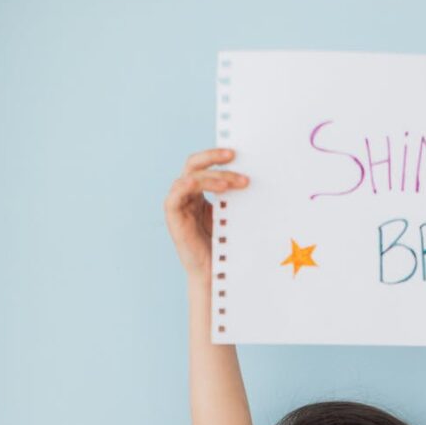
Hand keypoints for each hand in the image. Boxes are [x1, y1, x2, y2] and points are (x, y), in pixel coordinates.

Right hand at [163, 147, 249, 280]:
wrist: (215, 272)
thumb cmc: (224, 245)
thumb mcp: (231, 215)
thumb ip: (234, 196)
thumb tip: (252, 176)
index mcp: (199, 192)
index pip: (205, 165)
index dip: (218, 156)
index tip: (239, 153)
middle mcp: (187, 194)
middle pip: (195, 164)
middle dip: (214, 158)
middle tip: (234, 157)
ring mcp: (179, 204)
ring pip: (189, 177)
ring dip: (211, 176)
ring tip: (231, 183)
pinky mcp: (173, 217)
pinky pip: (175, 195)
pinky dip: (187, 185)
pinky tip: (202, 184)